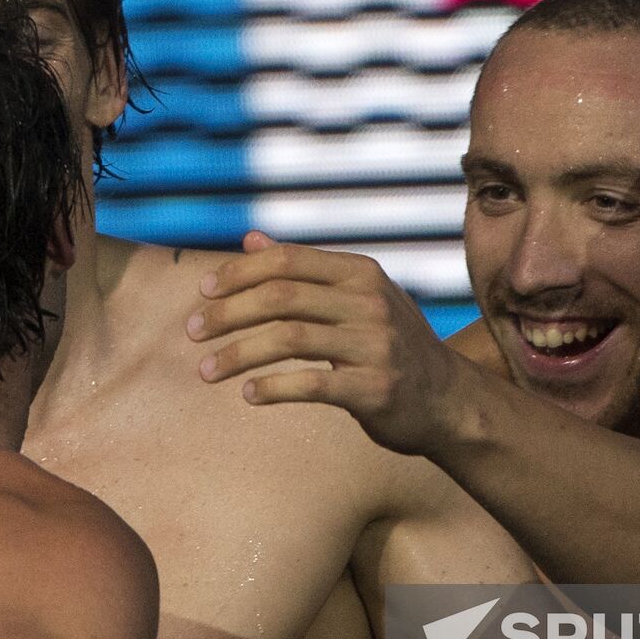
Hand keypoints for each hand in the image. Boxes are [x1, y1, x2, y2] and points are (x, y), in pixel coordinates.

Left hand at [187, 231, 468, 454]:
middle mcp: (370, 302)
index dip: (238, 273)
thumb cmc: (391, 346)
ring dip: (237, 354)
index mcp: (361, 273)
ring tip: (205, 371)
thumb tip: (251, 238)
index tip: (202, 292)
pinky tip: (248, 394)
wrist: (448, 400)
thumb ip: (306, 269)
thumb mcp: (357, 297)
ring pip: (289, 339)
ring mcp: (375, 344)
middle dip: (227, 314)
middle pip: (281, 297)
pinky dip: (274, 387)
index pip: (287, 260)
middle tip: (191, 333)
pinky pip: (313, 384)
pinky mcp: (376, 388)